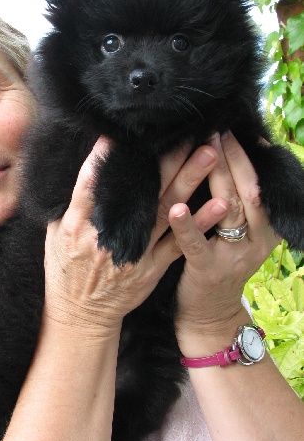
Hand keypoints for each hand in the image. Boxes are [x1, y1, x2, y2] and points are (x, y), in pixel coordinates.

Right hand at [43, 136, 228, 335]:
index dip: (104, 159)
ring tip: (209, 156)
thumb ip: (70, 204)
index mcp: (78, 225)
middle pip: (141, 192)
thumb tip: (87, 170)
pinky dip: (199, 225)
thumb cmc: (65, 270)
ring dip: (189, 181)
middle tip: (187, 133)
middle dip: (166, 161)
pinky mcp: (152, 267)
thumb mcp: (53, 235)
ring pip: (166, 211)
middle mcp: (108, 236)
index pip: (91, 184)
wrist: (81, 314)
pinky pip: (179, 243)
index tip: (120, 134)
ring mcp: (134, 252)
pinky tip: (219, 206)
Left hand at [170, 132, 279, 343]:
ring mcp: (235, 255)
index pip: (258, 181)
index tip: (232, 127)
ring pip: (229, 210)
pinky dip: (187, 224)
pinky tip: (175, 207)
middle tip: (216, 130)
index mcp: (265, 224)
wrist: (209, 313)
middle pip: (247, 189)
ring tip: (204, 150)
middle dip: (232, 158)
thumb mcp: (236, 230)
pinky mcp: (209, 271)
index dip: (246, 155)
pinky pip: (197, 244)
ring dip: (217, 178)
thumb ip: (235, 199)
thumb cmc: (218, 261)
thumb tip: (223, 156)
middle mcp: (257, 237)